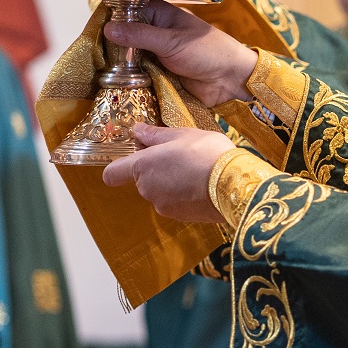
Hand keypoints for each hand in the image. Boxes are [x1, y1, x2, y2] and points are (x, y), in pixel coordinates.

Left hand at [102, 124, 234, 222]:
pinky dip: (184, 196)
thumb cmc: (207, 154)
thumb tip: (137, 130)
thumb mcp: (182, 135)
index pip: (112, 173)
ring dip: (171, 183)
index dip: (117, 167)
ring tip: (196, 171)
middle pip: (141, 180)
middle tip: (179, 156)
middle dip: (156, 170)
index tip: (129, 159)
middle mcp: (147, 189)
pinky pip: (176, 204)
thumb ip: (155, 135)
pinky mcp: (180, 217)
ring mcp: (163, 206)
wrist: (235, 185)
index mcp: (142, 166)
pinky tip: (202, 185)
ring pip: (160, 192)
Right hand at [103, 0, 256, 106]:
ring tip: (95, 67)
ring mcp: (154, 52)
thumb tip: (108, 29)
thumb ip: (140, 35)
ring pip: (127, 55)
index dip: (109, 16)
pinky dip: (126, 76)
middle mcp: (153, 30)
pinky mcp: (156, 72)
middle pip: (123, 34)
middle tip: (89, 51)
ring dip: (116, 62)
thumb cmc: (208, 52)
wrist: (230, 80)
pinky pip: (135, 73)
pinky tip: (110, 81)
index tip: (90, 26)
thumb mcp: (172, 41)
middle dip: (109, 43)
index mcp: (159, 13)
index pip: (126, 9)